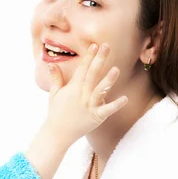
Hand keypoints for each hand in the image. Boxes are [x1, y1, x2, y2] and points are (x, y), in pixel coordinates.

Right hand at [25, 43, 126, 178]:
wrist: (58, 133)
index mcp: (72, 88)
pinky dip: (116, 105)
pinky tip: (125, 98)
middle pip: (92, 75)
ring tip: (116, 69)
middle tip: (107, 46)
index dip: (88, 57)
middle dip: (99, 60)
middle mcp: (81, 95)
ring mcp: (89, 106)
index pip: (82, 69)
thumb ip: (56, 78)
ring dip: (108, 80)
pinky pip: (107, 110)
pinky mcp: (96, 117)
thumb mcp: (54, 94)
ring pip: (100, 91)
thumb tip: (52, 64)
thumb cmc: (56, 112)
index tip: (94, 45)